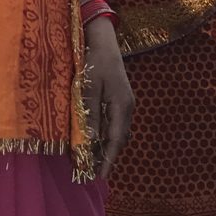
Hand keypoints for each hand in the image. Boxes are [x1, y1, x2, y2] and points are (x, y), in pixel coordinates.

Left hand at [83, 18, 133, 179]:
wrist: (103, 39)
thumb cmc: (94, 61)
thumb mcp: (88, 87)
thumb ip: (89, 114)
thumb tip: (88, 141)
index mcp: (122, 106)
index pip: (116, 140)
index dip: (109, 159)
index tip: (101, 176)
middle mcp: (126, 107)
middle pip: (118, 139)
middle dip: (107, 156)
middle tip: (92, 172)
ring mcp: (124, 102)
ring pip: (116, 131)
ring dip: (105, 146)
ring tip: (91, 160)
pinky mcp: (119, 98)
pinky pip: (113, 122)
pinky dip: (104, 133)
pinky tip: (94, 138)